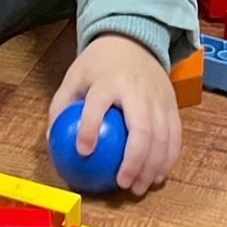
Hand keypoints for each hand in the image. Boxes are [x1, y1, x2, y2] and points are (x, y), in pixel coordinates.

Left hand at [48, 33, 180, 195]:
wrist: (132, 39)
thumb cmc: (98, 66)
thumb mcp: (74, 77)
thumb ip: (62, 108)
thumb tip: (52, 143)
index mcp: (107, 80)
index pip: (97, 104)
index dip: (90, 127)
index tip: (83, 152)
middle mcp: (135, 88)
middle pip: (140, 128)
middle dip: (133, 161)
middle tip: (122, 183)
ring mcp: (157, 96)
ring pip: (161, 136)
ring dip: (152, 166)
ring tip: (138, 187)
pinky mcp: (171, 102)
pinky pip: (174, 135)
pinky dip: (168, 158)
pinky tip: (157, 176)